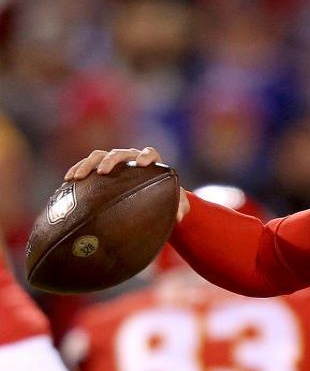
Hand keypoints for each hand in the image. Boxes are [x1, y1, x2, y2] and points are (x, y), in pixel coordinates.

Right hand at [64, 147, 190, 221]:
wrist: (145, 195)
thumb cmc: (160, 197)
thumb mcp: (172, 201)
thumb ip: (180, 205)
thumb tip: (180, 217)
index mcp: (149, 163)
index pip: (149, 153)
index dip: (146, 156)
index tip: (142, 164)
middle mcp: (130, 158)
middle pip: (120, 153)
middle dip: (111, 160)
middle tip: (103, 172)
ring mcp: (113, 162)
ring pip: (98, 155)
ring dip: (88, 164)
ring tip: (78, 176)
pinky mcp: (98, 168)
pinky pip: (86, 165)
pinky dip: (77, 169)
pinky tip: (68, 180)